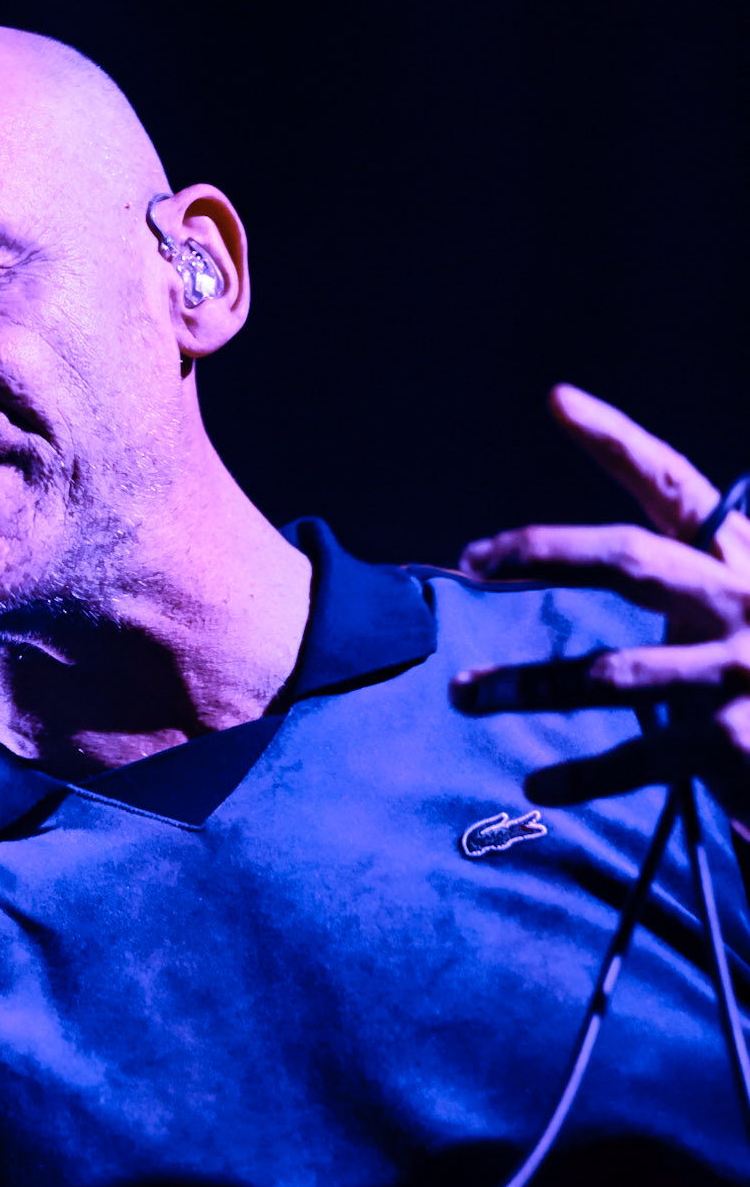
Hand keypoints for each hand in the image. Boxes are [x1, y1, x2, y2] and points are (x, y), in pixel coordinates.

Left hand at [453, 384, 749, 831]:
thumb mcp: (740, 599)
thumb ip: (681, 575)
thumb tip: (583, 557)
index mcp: (740, 556)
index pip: (673, 483)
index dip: (618, 441)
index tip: (558, 400)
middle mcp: (743, 599)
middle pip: (628, 559)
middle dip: (544, 554)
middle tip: (471, 559)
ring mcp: (739, 670)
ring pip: (612, 673)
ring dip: (527, 684)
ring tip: (464, 695)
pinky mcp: (735, 740)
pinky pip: (641, 758)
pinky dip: (583, 776)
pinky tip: (537, 786)